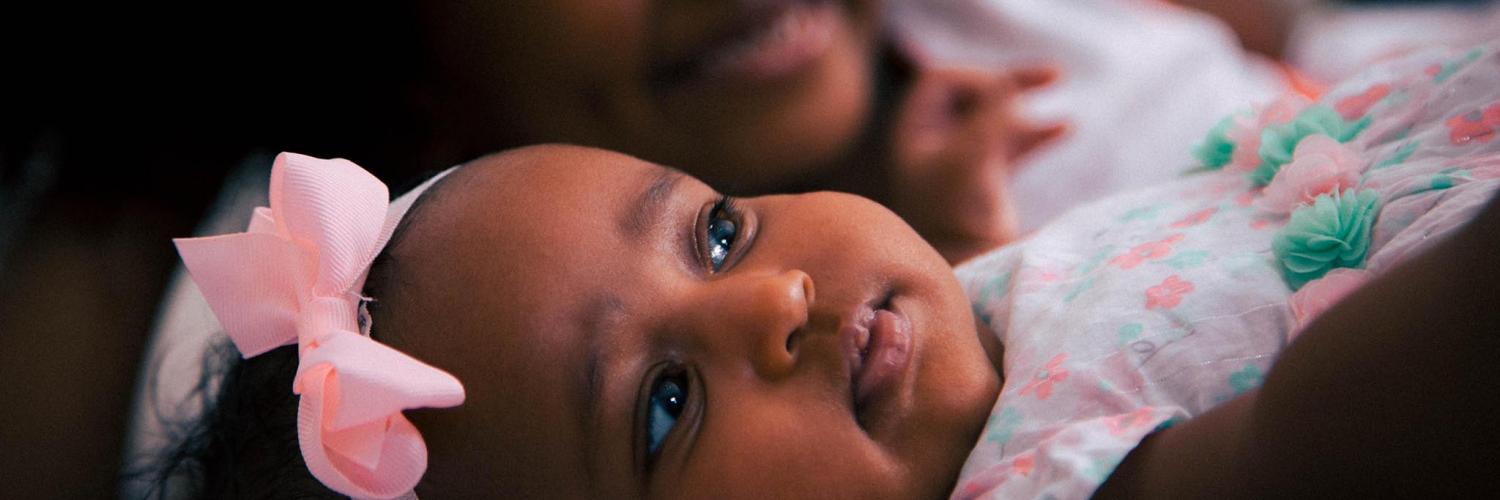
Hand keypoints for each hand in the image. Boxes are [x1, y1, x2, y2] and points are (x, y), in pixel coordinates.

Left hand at [885, 63, 1066, 263]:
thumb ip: (988, 121)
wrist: (967, 271)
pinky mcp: (986, 177)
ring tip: (1060, 84)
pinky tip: (1066, 127)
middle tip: (1052, 75)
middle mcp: (934, 140)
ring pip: (996, 115)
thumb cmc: (956, 218)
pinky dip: (1037, 132)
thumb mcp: (970, 162)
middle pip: (973, 92)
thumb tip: (1008, 84)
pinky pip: (1013, 142)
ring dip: (1027, 102)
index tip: (1006, 94)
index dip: (976, 79)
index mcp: (915, 131)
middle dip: (1010, 83)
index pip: (941, 81)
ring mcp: (961, 157)